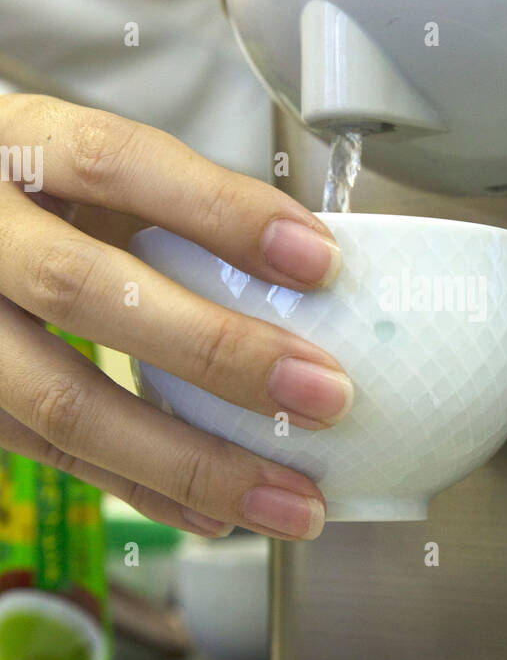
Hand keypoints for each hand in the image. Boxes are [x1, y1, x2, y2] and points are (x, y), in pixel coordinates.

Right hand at [0, 94, 353, 539]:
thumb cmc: (30, 195)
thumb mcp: (87, 165)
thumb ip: (172, 200)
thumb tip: (308, 269)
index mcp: (16, 146)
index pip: (116, 164)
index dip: (220, 211)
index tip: (317, 260)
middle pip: (81, 290)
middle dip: (217, 351)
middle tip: (324, 394)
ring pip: (61, 402)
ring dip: (193, 461)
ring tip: (290, 498)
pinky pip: (52, 457)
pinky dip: (146, 492)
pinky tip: (220, 514)